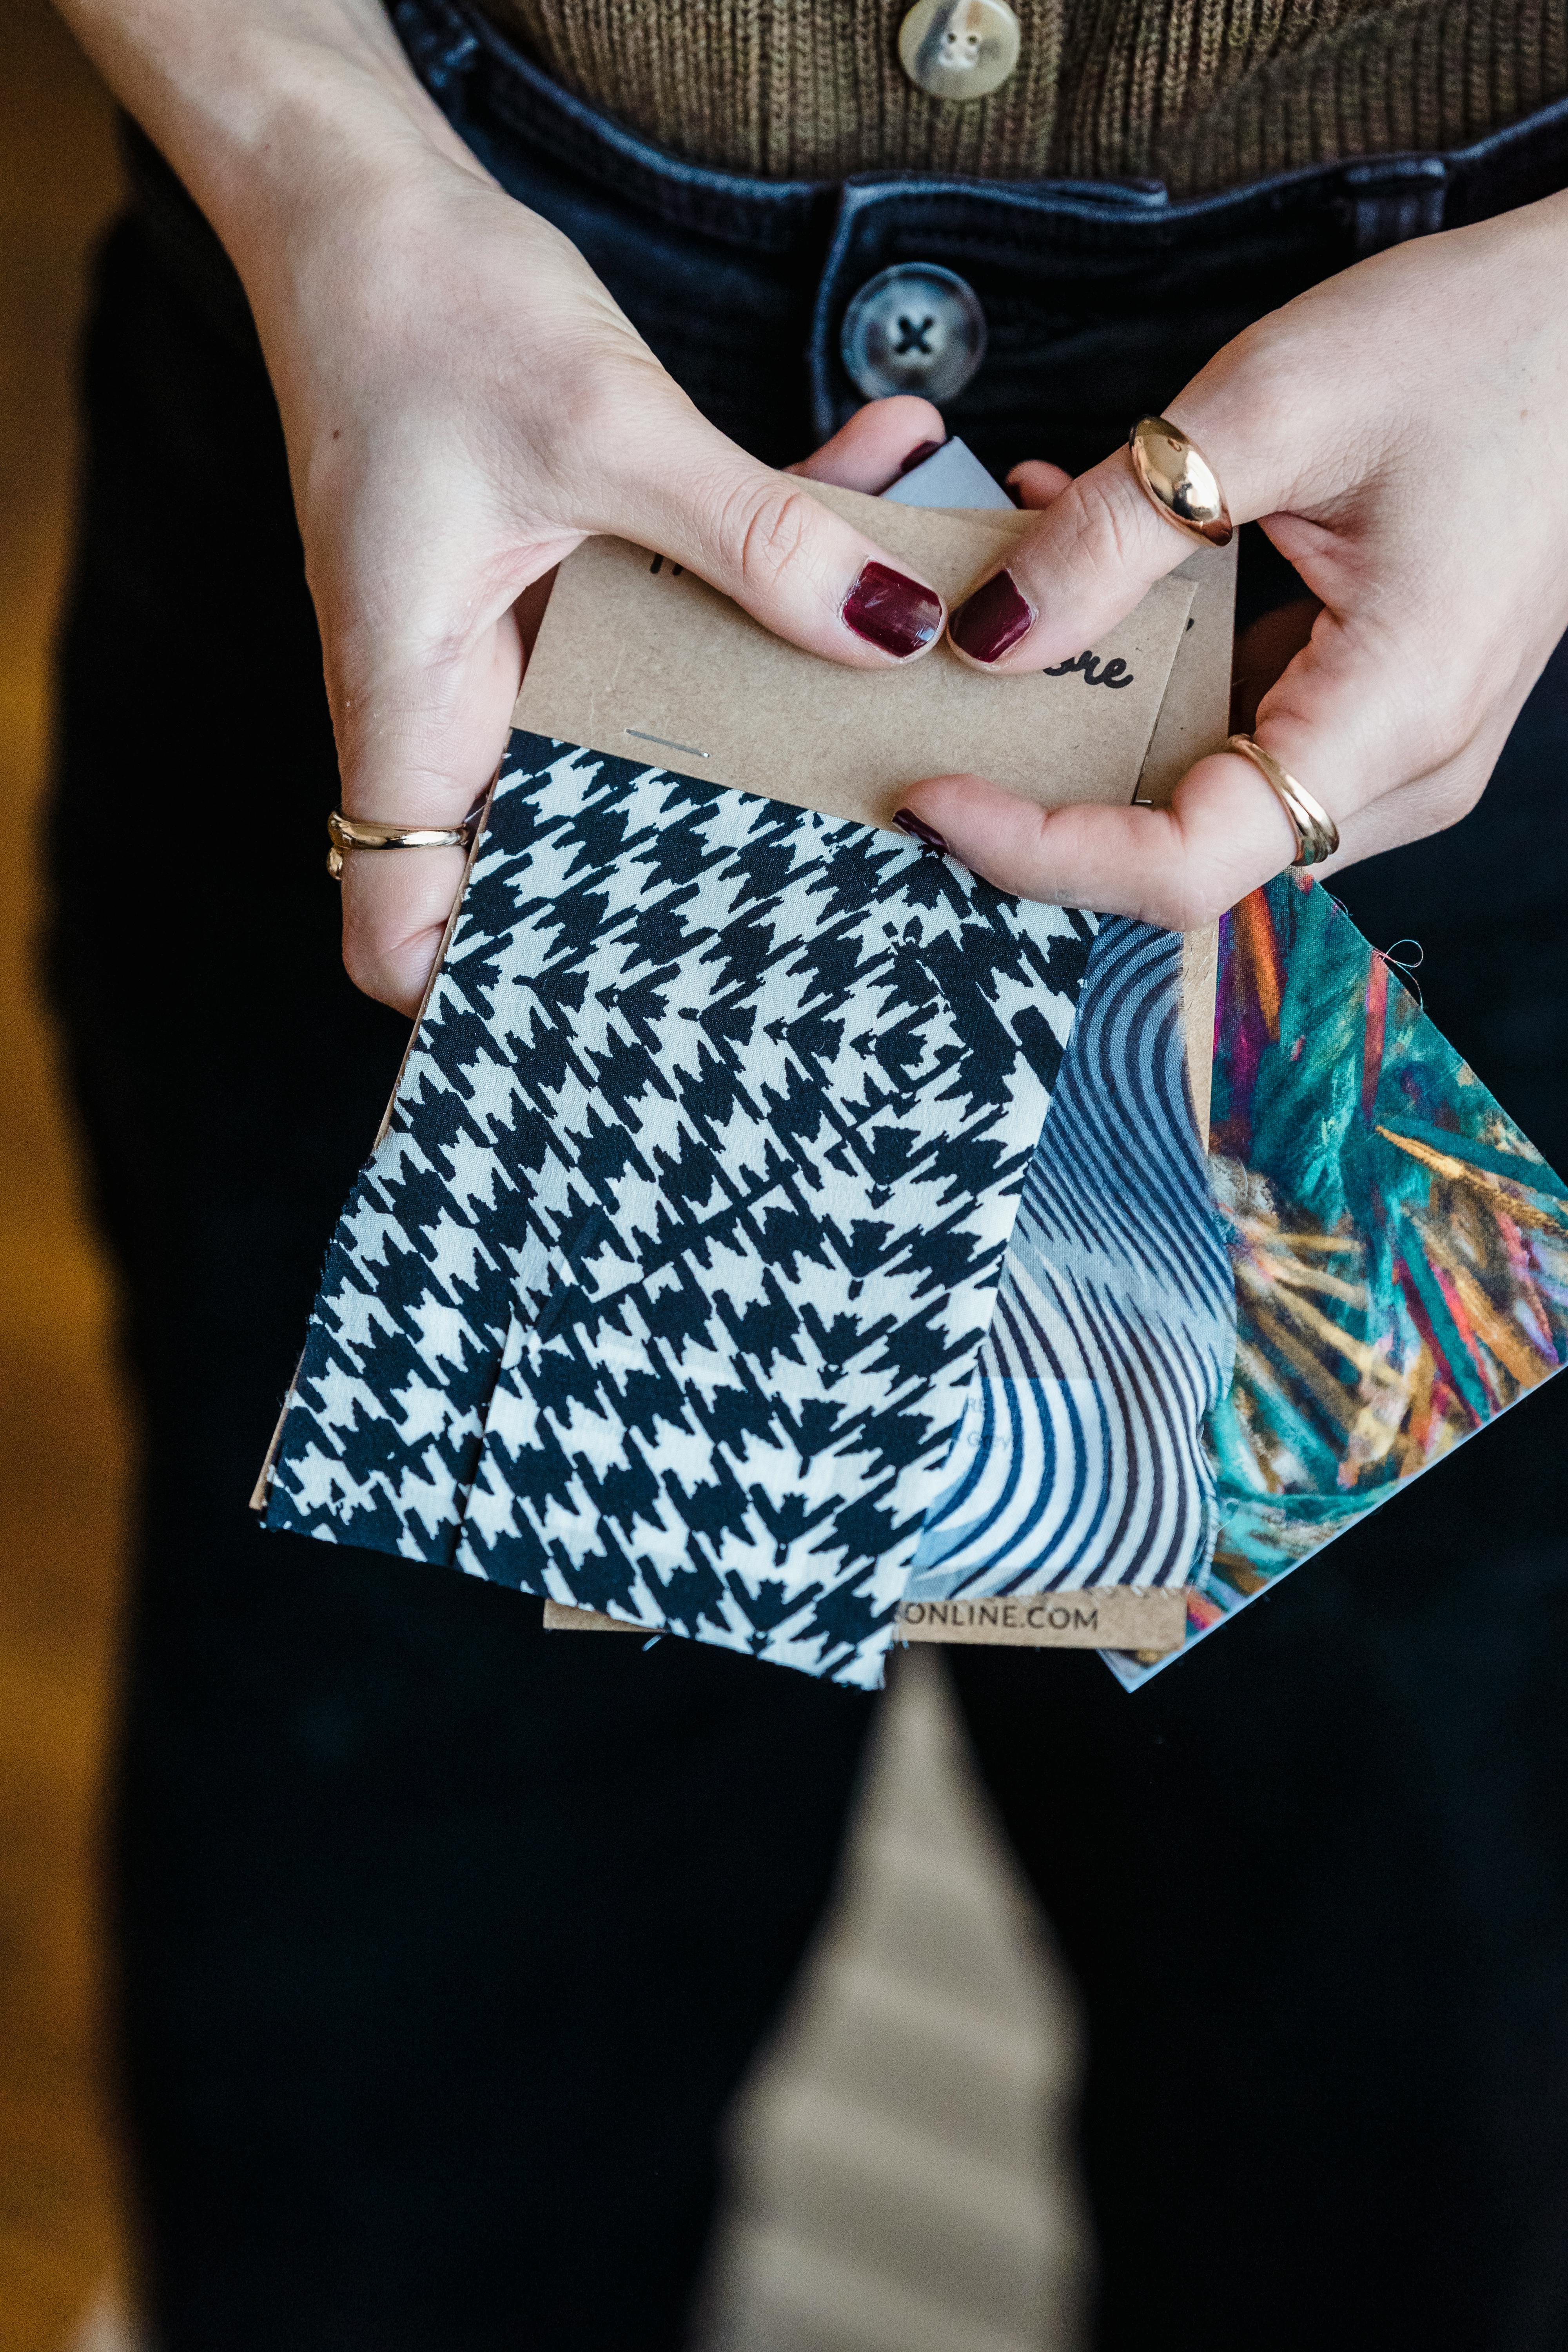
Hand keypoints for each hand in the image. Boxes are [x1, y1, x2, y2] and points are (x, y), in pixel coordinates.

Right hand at [54, 0, 950, 1014]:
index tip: (611, 1019)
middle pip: (570, 859)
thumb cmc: (417, 314)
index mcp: (415, 712)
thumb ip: (751, 537)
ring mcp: (522, 656)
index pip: (402, 931)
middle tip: (850, 865)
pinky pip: (687, 615)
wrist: (369, 207)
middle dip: (706, 866)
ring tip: (917, 639)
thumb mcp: (599, 426)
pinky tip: (887, 470)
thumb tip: (890, 632)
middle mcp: (463, 710)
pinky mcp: (575, 589)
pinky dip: (778, 561)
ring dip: (782, 685)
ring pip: (660, 734)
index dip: (477, 1005)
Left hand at [896, 191, 1567, 929]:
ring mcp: (1396, 750)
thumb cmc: (1483, 343)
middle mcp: (1403, 771)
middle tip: (936, 722)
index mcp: (1394, 717)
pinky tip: (1096, 587)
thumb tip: (985, 635)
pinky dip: (1150, 682)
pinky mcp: (1376, 708)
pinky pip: (1240, 736)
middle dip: (1049, 801)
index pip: (1185, 866)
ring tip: (1008, 620)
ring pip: (1203, 802)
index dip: (1042, 853)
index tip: (934, 794)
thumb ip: (1116, 531)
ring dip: (1091, 730)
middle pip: (1185, 853)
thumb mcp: (1275, 404)